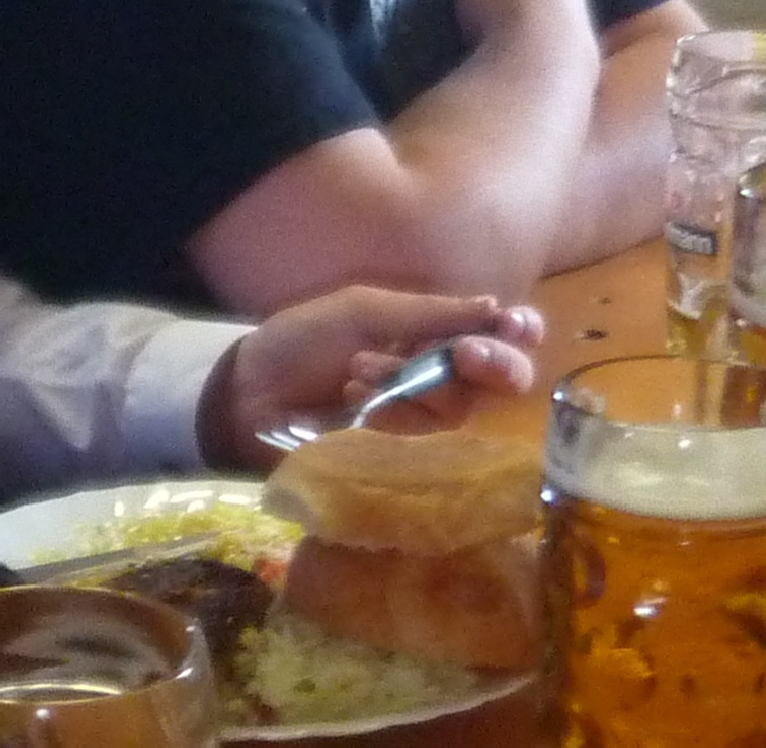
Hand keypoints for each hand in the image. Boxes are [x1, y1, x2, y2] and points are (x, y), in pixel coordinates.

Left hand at [202, 289, 544, 469]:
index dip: (518, 332)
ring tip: (358, 366)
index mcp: (433, 333)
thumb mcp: (364, 310)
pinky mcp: (401, 458)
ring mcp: (421, 421)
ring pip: (458, 407)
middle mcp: (439, 377)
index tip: (517, 324)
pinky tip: (353, 397)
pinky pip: (424, 440)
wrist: (248, 391)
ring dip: (414, 381)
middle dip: (494, 363)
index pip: (497, 334)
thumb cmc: (302, 341)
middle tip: (467, 353)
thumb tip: (498, 308)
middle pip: (501, 379)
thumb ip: (429, 313)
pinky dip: (392, 412)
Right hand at [445, 0, 591, 72]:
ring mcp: (583, 18)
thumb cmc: (501, 2)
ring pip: (557, 17)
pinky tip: (527, 66)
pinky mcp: (587, 53)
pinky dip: (547, 54)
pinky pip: (563, 49)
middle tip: (494, 16)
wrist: (541, 57)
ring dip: (538, 27)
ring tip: (509, 46)